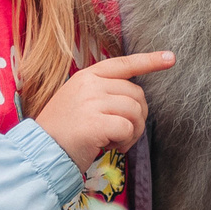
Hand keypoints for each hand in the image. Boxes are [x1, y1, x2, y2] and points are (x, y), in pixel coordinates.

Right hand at [37, 50, 173, 171]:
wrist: (40, 151)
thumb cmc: (62, 131)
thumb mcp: (79, 101)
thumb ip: (102, 93)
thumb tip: (134, 100)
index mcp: (87, 76)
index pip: (123, 63)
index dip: (148, 61)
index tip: (170, 58)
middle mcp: (90, 84)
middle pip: (136, 94)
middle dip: (138, 117)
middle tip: (122, 134)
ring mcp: (92, 101)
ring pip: (135, 111)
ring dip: (132, 132)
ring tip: (114, 142)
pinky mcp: (95, 122)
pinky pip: (127, 128)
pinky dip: (124, 142)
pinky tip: (109, 148)